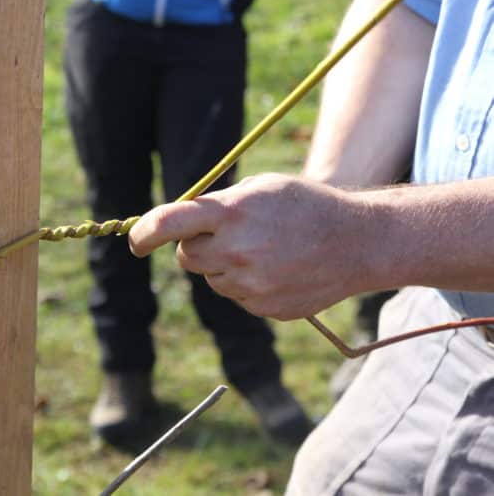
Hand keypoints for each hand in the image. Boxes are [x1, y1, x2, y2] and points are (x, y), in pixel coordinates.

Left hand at [128, 174, 373, 320]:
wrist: (360, 242)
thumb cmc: (307, 205)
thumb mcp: (261, 188)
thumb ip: (217, 205)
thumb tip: (179, 224)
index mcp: (231, 213)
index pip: (168, 223)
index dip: (144, 233)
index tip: (136, 241)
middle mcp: (236, 251)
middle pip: (187, 257)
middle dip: (197, 246)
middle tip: (227, 234)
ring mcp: (250, 285)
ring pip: (213, 279)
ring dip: (225, 265)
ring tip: (266, 249)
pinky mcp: (264, 308)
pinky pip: (237, 297)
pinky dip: (248, 285)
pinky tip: (279, 269)